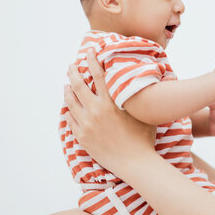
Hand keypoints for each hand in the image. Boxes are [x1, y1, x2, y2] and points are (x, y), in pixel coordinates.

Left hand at [63, 49, 156, 173]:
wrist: (135, 163)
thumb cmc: (144, 137)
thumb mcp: (143, 112)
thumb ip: (138, 96)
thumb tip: (147, 80)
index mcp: (111, 102)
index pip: (99, 74)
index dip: (92, 60)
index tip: (88, 51)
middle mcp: (96, 110)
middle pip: (79, 85)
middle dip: (73, 72)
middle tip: (72, 66)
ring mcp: (87, 124)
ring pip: (71, 102)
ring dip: (68, 90)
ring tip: (67, 85)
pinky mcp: (82, 137)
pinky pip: (70, 119)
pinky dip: (69, 111)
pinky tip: (69, 107)